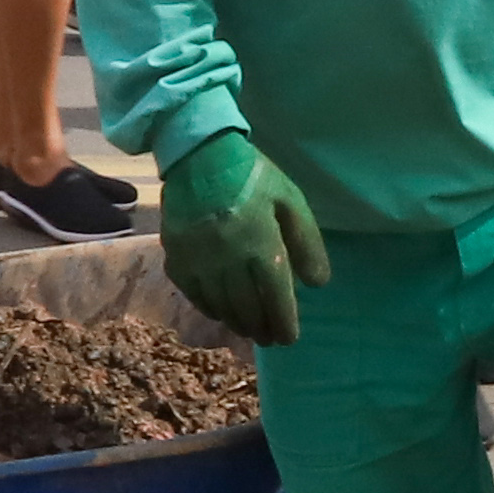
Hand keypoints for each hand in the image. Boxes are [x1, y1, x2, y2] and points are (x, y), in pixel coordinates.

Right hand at [160, 128, 330, 344]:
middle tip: (270, 338)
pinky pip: (194, 294)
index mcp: (261, 245)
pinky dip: (209, 308)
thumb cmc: (251, 175)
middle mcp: (229, 261)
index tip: (289, 338)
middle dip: (261, 328)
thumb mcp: (290, 200)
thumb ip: (306, 242)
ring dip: (237, 323)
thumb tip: (316, 283)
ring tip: (248, 328)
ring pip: (220, 307)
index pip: (276, 298)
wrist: (198, 154)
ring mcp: (199, 262)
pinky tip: (220, 310)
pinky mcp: (177, 258)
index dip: (284, 323)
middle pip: (247, 309)